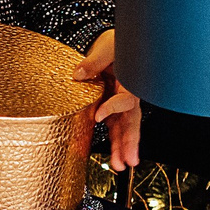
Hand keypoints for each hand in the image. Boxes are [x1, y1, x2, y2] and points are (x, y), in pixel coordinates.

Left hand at [73, 29, 142, 170]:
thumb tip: (78, 75)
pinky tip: (116, 159)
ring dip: (123, 147)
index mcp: (130, 80)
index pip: (124, 99)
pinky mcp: (113, 107)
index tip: (97, 116)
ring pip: (125, 128)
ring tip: (121, 166)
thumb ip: (93, 62)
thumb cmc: (115, 43)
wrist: (115, 44)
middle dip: (130, 141)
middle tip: (129, 160)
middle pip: (131, 121)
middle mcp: (128, 94)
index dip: (112, 108)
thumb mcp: (106, 48)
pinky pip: (116, 127)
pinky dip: (116, 143)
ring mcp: (121, 103)